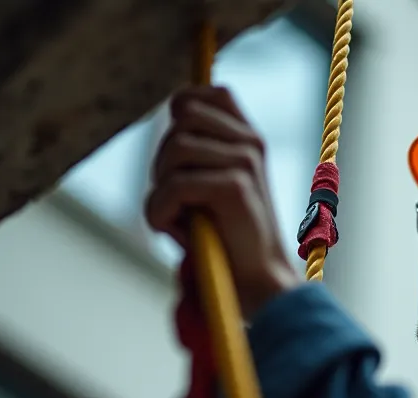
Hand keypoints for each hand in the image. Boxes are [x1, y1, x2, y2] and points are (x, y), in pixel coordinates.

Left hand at [147, 86, 301, 315]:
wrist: (258, 284)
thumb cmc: (225, 240)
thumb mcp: (211, 187)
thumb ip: (196, 153)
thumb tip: (172, 115)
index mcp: (249, 139)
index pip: (211, 94)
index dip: (182, 108)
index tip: (174, 150)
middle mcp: (250, 144)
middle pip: (182, 120)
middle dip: (163, 160)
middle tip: (173, 198)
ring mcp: (245, 162)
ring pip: (175, 149)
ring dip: (160, 187)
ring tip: (175, 216)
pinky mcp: (235, 188)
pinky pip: (175, 185)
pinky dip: (159, 211)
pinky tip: (171, 231)